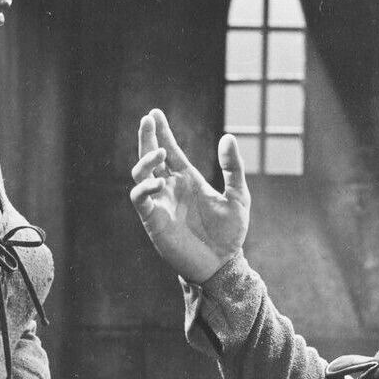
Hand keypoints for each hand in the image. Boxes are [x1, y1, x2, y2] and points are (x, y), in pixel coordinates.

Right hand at [129, 108, 249, 283]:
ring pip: (140, 174)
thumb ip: (233, 168)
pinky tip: (159, 181)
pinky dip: (145, 187)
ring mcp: (160, 203)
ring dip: (146, 160)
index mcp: (188, 180)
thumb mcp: (238, 196)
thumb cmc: (230, 234)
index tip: (154, 113)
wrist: (222, 264)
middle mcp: (171, 188)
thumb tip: (228, 137)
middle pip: (150, 157)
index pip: (170, 150)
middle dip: (147, 138)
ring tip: (161, 153)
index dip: (162, 132)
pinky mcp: (154, 220)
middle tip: (146, 120)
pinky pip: (140, 198)